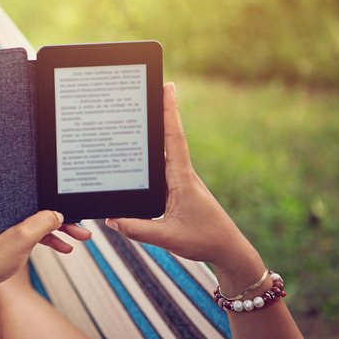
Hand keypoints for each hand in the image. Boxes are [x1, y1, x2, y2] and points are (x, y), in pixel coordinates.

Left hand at [0, 211, 90, 301]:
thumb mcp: (21, 239)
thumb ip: (42, 223)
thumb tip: (58, 213)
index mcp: (7, 205)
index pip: (38, 199)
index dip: (58, 205)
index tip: (76, 213)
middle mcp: (7, 212)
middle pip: (41, 211)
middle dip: (64, 220)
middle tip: (83, 230)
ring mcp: (8, 226)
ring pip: (40, 224)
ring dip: (60, 232)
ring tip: (80, 239)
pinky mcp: (9, 238)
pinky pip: (34, 235)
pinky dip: (49, 241)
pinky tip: (64, 248)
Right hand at [105, 83, 258, 272]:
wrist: (227, 251)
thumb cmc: (204, 240)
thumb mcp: (168, 238)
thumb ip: (138, 229)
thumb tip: (111, 219)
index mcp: (182, 179)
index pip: (173, 139)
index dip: (170, 112)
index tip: (168, 87)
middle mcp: (182, 175)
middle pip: (168, 138)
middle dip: (161, 112)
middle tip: (151, 88)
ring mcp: (180, 182)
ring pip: (164, 154)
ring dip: (155, 134)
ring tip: (140, 113)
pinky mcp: (177, 191)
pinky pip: (161, 171)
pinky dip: (150, 159)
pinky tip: (138, 157)